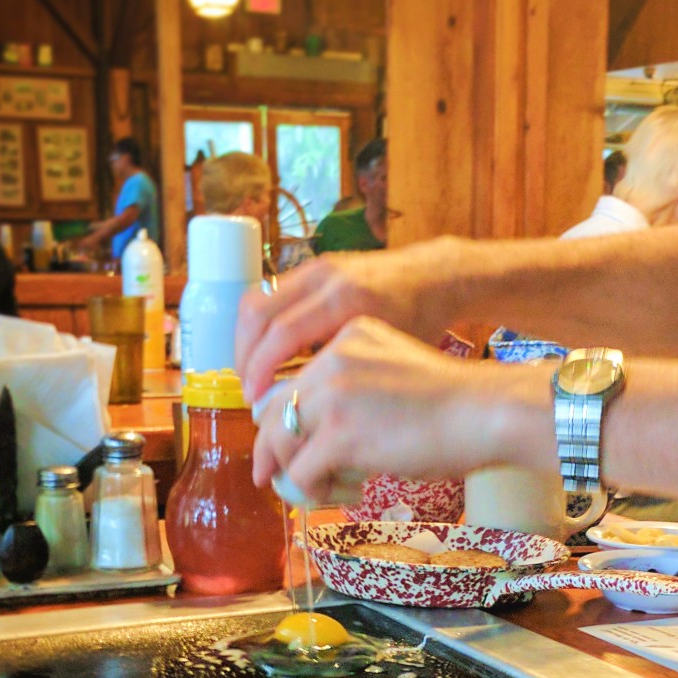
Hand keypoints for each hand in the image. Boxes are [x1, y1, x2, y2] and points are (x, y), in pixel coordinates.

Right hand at [236, 237, 470, 400]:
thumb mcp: (386, 355)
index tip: (253, 399)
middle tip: (247, 388)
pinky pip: (269, 293)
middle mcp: (326, 278)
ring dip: (245, 339)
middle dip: (243, 354)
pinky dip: (259, 325)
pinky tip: (265, 352)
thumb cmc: (419, 323)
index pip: (282, 333)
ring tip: (251, 373)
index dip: (259, 369)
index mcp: (347, 302)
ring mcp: (316, 268)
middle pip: (257, 311)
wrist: (433, 276)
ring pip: (256, 299)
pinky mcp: (312, 267)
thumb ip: (345, 374)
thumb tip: (297, 410)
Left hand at [252, 317, 550, 501]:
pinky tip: (346, 492)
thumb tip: (320, 434)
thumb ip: (355, 388)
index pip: (290, 382)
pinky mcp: (339, 434)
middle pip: (273, 412)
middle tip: (274, 478)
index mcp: (346, 339)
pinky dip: (315, 491)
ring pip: (280, 444)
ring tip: (324, 488)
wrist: (486, 412)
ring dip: (295, 474)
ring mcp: (333, 395)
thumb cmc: (454, 405)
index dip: (279, 420)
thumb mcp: (394, 375)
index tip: (284, 448)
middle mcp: (332, 359)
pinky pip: (302, 472)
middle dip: (271, 451)